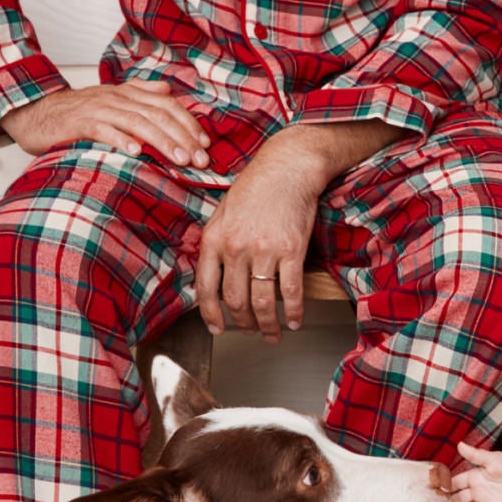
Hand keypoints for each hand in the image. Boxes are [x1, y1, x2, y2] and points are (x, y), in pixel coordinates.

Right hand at [0, 81, 210, 166]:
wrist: (35, 112)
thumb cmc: (77, 112)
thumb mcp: (113, 99)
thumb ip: (141, 93)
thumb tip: (168, 90)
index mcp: (129, 93)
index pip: (168, 105)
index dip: (189, 124)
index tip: (205, 145)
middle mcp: (118, 98)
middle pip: (159, 115)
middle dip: (183, 138)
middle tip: (200, 160)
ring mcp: (99, 109)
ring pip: (138, 122)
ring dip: (162, 142)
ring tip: (179, 160)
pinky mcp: (79, 123)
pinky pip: (104, 130)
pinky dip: (121, 140)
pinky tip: (136, 153)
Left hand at [192, 142, 328, 343]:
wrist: (287, 168)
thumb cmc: (256, 187)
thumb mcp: (223, 212)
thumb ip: (216, 243)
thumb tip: (215, 274)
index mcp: (214, 240)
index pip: (206, 289)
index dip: (211, 315)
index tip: (218, 329)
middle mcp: (236, 249)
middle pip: (236, 301)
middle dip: (243, 324)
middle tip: (250, 332)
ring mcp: (264, 251)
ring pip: (262, 302)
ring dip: (267, 325)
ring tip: (273, 334)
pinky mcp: (292, 250)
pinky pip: (291, 291)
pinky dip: (293, 311)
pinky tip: (294, 321)